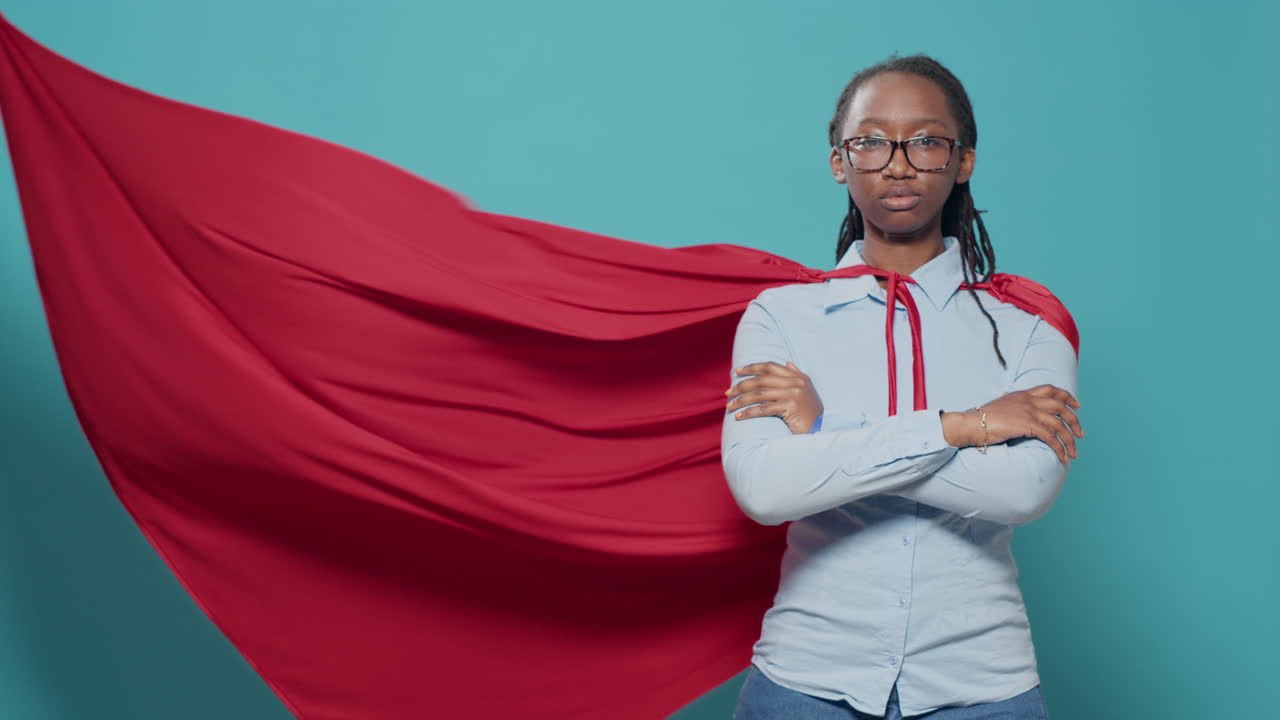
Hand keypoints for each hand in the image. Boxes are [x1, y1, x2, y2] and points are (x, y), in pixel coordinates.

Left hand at [725, 361, 822, 433]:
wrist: (820, 432)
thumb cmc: (811, 415)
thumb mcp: (807, 392)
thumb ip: (796, 376)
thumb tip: (786, 363)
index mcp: (799, 377)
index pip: (770, 366)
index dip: (752, 368)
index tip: (737, 372)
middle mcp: (797, 383)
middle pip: (761, 379)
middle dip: (741, 386)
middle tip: (728, 393)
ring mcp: (794, 394)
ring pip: (759, 394)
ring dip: (741, 400)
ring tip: (729, 406)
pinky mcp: (790, 407)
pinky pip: (762, 408)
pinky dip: (748, 412)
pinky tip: (739, 416)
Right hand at [941, 384, 1083, 462]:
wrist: (971, 423)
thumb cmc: (981, 419)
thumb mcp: (1001, 406)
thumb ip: (1014, 406)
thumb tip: (1019, 413)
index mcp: (1022, 394)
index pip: (1051, 390)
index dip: (1067, 397)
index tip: (1077, 406)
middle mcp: (1028, 400)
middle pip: (1061, 406)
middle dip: (1075, 421)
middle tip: (1080, 434)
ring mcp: (1029, 412)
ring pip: (1059, 424)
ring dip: (1070, 440)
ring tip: (1073, 453)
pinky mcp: (1027, 425)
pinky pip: (1051, 437)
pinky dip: (1059, 448)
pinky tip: (1062, 457)